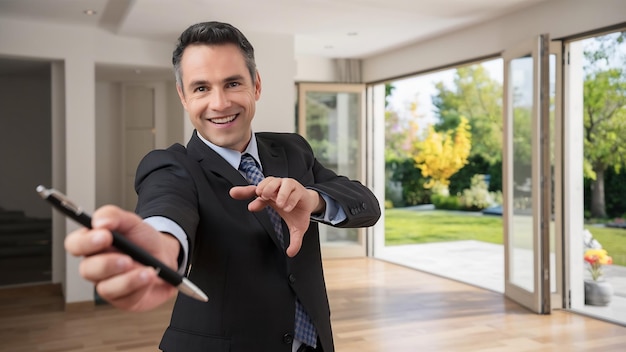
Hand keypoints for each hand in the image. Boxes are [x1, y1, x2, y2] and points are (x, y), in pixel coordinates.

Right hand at [64, 205, 178, 310]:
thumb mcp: (132, 222)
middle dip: (107, 264)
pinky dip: (139, 286)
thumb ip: (114, 215)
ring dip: (127, 279)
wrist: (166, 256)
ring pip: (105, 288)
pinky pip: (124, 297)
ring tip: (147, 270)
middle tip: (126, 259)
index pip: (74, 244)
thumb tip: (98, 221)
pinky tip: (150, 277)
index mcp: (93, 244)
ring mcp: (107, 284)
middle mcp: (96, 266)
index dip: (85, 242)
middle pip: (86, 270)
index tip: (104, 236)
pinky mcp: (122, 299)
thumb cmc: (143, 240)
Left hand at [229, 177, 324, 256]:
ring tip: (278, 204)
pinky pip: (290, 187)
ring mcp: (286, 186)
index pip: (253, 191)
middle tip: (263, 197)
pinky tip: (287, 207)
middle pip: (265, 182)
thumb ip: (292, 240)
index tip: (250, 207)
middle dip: (263, 189)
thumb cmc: (298, 212)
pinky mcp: (297, 187)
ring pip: (277, 181)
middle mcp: (276, 189)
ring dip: (275, 191)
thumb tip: (291, 254)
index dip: (245, 194)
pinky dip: (288, 197)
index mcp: (270, 196)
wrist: (310, 204)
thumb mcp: (294, 227)